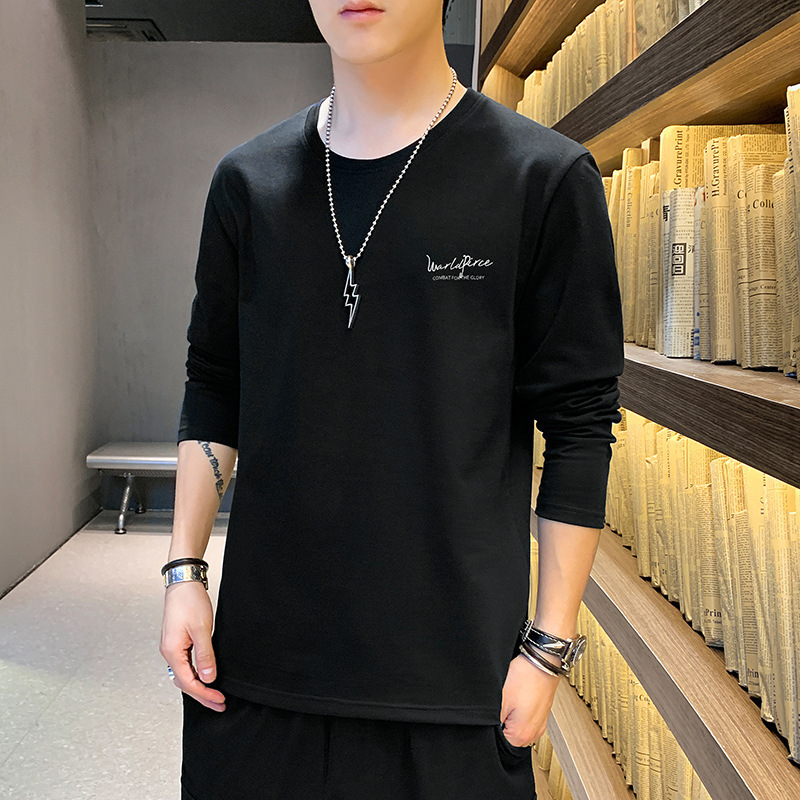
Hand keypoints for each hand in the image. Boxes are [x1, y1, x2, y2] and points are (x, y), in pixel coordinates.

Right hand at [159, 580, 226, 710]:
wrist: (182, 583)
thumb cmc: (189, 602)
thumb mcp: (201, 629)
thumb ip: (205, 656)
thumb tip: (208, 678)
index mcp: (172, 652)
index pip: (188, 683)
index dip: (205, 694)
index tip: (219, 700)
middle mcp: (168, 652)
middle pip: (184, 682)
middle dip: (202, 695)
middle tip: (219, 704)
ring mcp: (172, 647)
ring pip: (184, 674)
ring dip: (199, 686)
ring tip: (214, 694)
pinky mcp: (176, 642)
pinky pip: (184, 665)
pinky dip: (195, 674)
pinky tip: (204, 676)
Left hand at [499, 652, 560, 745]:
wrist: (542, 661)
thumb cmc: (524, 677)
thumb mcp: (500, 700)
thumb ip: (492, 721)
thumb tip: (487, 732)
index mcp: (522, 736)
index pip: (499, 744)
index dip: (492, 727)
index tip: (493, 713)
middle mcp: (534, 734)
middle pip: (509, 737)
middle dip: (502, 722)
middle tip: (503, 704)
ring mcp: (539, 724)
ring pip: (516, 727)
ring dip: (511, 716)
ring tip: (511, 699)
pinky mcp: (541, 714)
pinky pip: (525, 718)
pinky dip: (519, 710)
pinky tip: (517, 697)